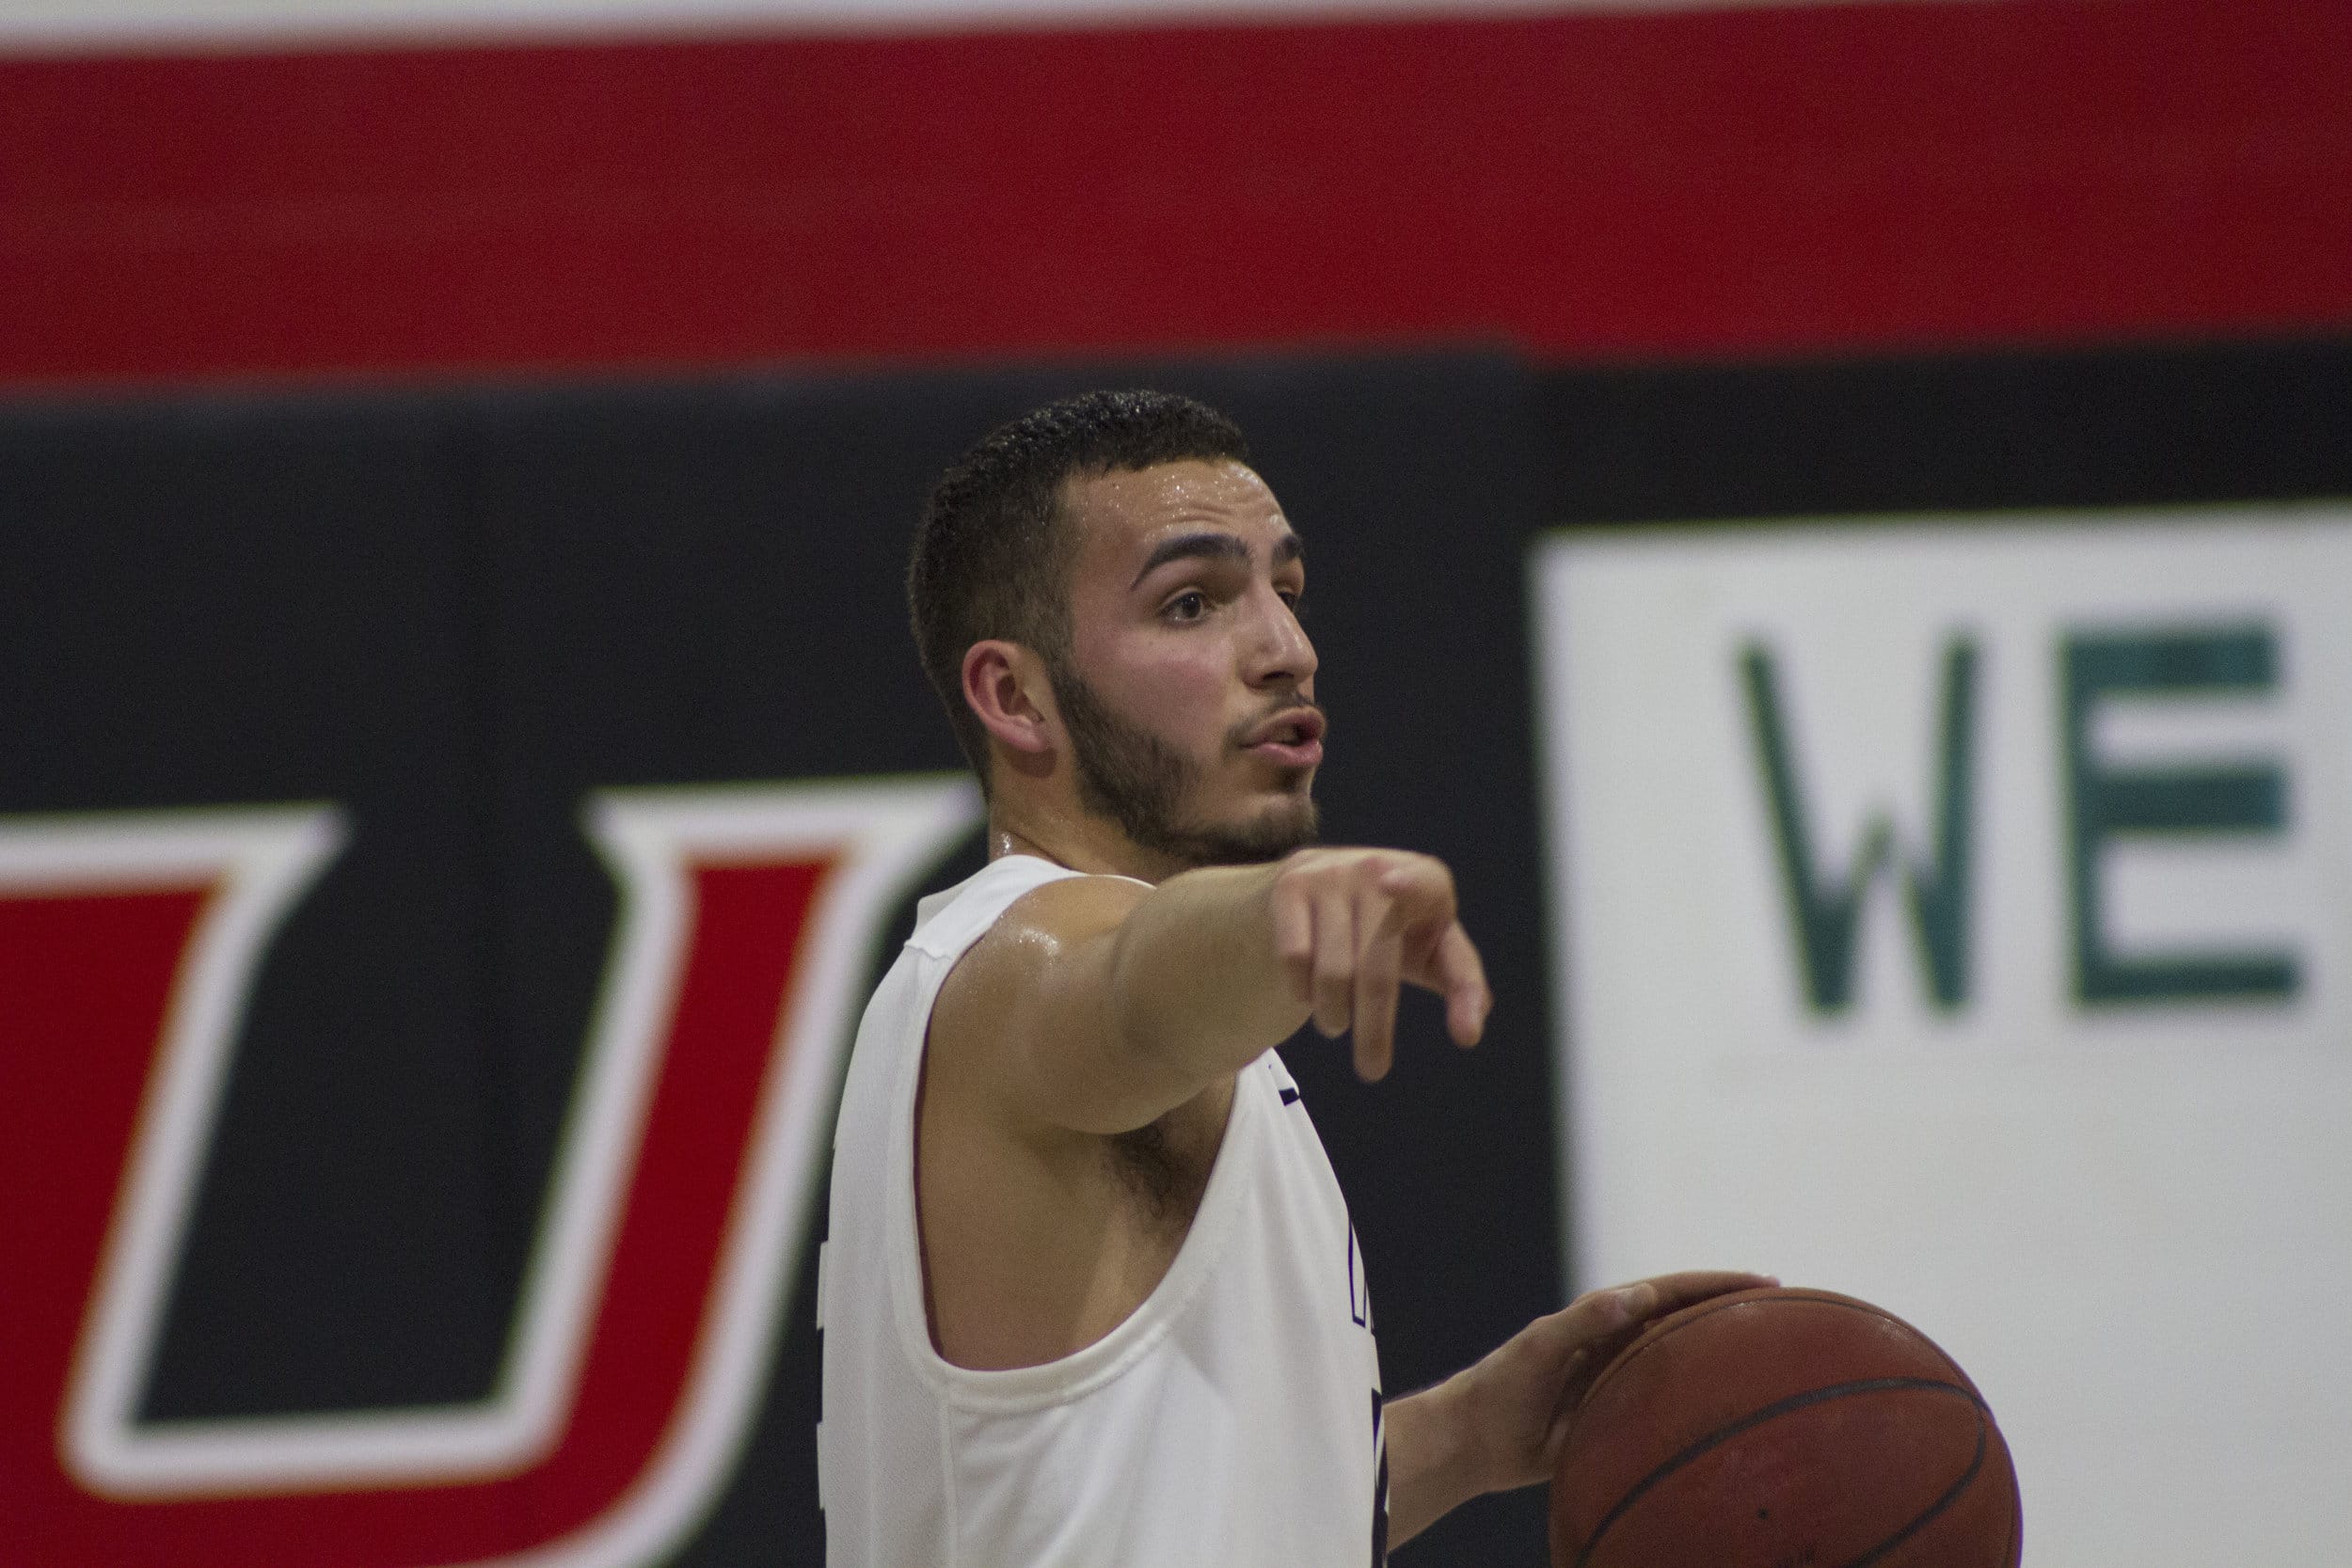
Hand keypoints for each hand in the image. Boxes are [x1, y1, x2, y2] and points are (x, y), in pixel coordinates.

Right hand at [1267, 848, 1490, 1079]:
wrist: (1309, 897)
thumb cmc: (1383, 930)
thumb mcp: (1425, 947)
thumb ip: (1458, 980)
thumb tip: (1471, 1029)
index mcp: (1426, 878)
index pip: (1425, 885)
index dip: (1410, 886)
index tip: (1392, 885)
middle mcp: (1377, 866)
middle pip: (1376, 963)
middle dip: (1375, 1026)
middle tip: (1372, 1071)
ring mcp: (1330, 873)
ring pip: (1333, 971)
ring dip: (1334, 1015)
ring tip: (1336, 1024)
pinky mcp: (1289, 885)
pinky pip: (1295, 958)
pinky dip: (1303, 991)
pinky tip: (1308, 994)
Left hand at [1446, 1270, 1777, 1492]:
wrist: (1476, 1439)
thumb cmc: (1502, 1387)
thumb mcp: (1540, 1347)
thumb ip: (1582, 1321)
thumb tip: (1632, 1296)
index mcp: (1604, 1316)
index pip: (1672, 1292)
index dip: (1717, 1285)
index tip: (1765, 1284)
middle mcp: (1618, 1341)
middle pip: (1685, 1320)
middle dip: (1731, 1311)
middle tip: (1785, 1312)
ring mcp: (1619, 1378)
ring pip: (1680, 1361)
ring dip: (1720, 1355)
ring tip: (1770, 1359)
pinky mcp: (1614, 1415)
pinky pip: (1665, 1407)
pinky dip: (1697, 1404)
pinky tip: (1727, 1418)